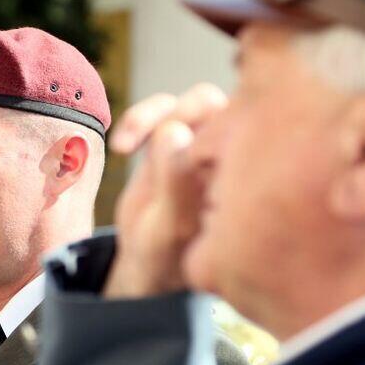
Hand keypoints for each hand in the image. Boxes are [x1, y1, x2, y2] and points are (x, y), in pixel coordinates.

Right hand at [103, 84, 226, 298]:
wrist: (147, 260)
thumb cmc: (167, 253)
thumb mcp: (170, 227)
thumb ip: (176, 183)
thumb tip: (174, 130)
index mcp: (244, 175)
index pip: (241, 131)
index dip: (206, 135)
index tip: (170, 165)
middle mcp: (230, 155)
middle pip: (216, 109)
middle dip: (177, 118)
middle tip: (145, 146)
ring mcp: (203, 145)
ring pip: (188, 104)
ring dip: (150, 117)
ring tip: (123, 148)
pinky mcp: (174, 139)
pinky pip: (160, 109)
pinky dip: (137, 120)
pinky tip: (120, 149)